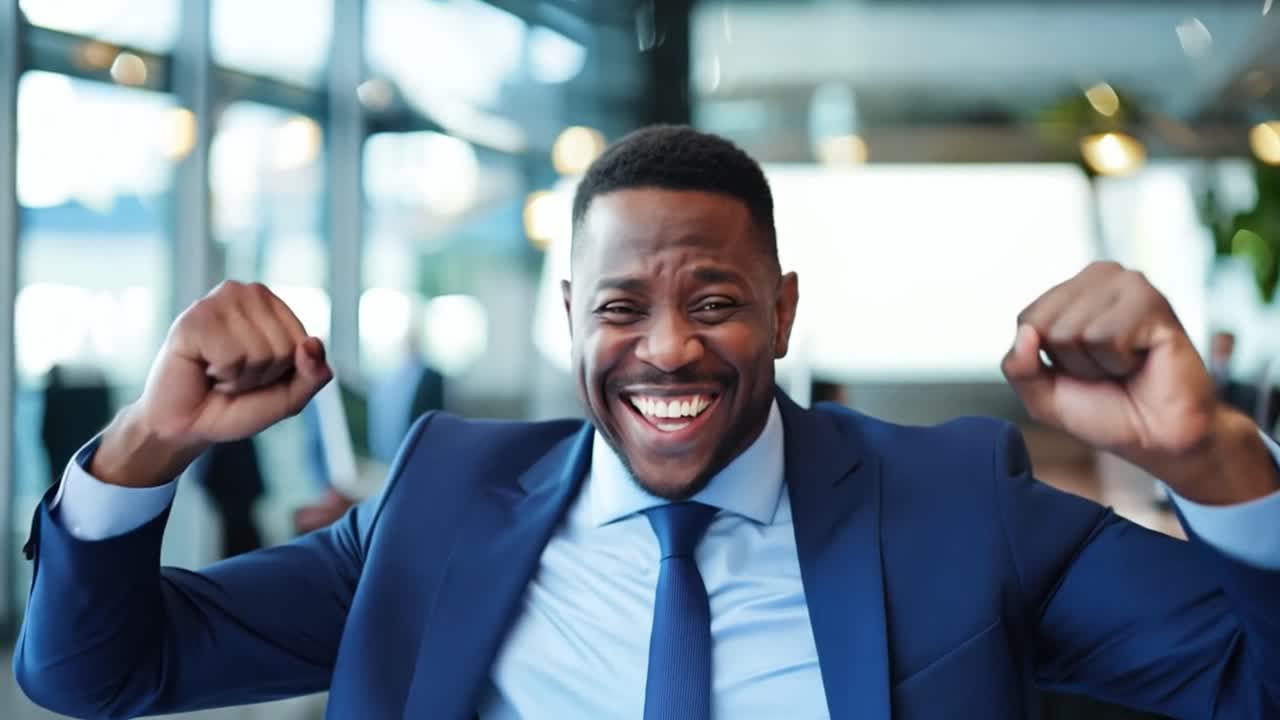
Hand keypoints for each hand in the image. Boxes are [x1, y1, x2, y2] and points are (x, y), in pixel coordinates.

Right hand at [94, 281, 332, 486]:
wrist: (186, 424)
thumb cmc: (236, 404)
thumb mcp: (288, 397)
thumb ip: (313, 375)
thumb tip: (312, 345)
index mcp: (272, 304)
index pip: (304, 343)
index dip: (284, 371)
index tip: (257, 373)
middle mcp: (246, 292)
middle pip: (284, 348)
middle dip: (262, 375)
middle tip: (233, 375)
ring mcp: (218, 301)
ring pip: (260, 352)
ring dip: (240, 376)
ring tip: (217, 372)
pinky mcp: (193, 318)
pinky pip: (231, 356)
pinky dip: (222, 374)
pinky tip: (203, 367)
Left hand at [1001, 261, 1275, 504]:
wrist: (1159, 438)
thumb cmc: (1106, 410)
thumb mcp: (1043, 396)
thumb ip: (1018, 367)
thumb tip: (1025, 333)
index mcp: (1073, 290)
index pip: (1027, 320)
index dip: (1048, 359)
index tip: (1084, 368)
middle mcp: (1102, 276)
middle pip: (1045, 325)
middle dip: (1071, 362)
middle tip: (1108, 371)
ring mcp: (1129, 284)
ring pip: (1071, 331)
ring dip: (1095, 363)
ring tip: (1125, 366)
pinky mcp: (1152, 301)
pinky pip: (1104, 336)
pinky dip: (1118, 361)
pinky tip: (1141, 360)